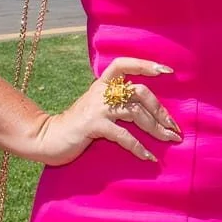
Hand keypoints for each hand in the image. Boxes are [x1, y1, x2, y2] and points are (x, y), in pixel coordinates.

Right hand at [21, 57, 178, 165]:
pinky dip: (138, 147)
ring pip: (135, 113)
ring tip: (169, 140)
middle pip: (139, 92)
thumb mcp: (98, 107)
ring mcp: (97, 108)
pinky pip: (123, 135)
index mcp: (102, 84)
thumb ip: (117, 102)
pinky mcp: (93, 126)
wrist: (47, 138)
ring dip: (156, 128)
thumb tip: (151, 111)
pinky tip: (149, 156)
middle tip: (174, 127)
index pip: (124, 64)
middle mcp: (101, 92)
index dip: (145, 65)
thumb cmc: (79, 126)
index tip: (167, 71)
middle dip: (160, 110)